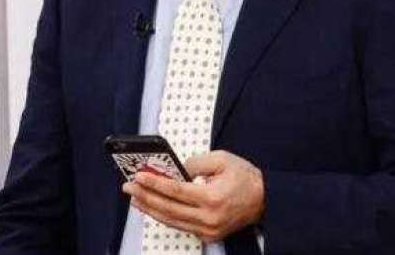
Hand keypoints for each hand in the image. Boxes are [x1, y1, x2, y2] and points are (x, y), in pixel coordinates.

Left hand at [122, 150, 264, 242]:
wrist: (265, 200)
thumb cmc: (245, 178)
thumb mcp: (222, 159)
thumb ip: (196, 163)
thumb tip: (174, 170)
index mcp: (212, 197)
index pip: (175, 191)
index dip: (154, 183)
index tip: (138, 176)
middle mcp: (208, 217)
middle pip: (168, 208)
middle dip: (145, 196)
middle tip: (129, 186)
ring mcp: (208, 229)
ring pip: (171, 220)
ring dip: (150, 209)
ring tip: (135, 198)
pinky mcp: (208, 235)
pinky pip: (180, 226)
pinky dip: (165, 216)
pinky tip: (153, 208)